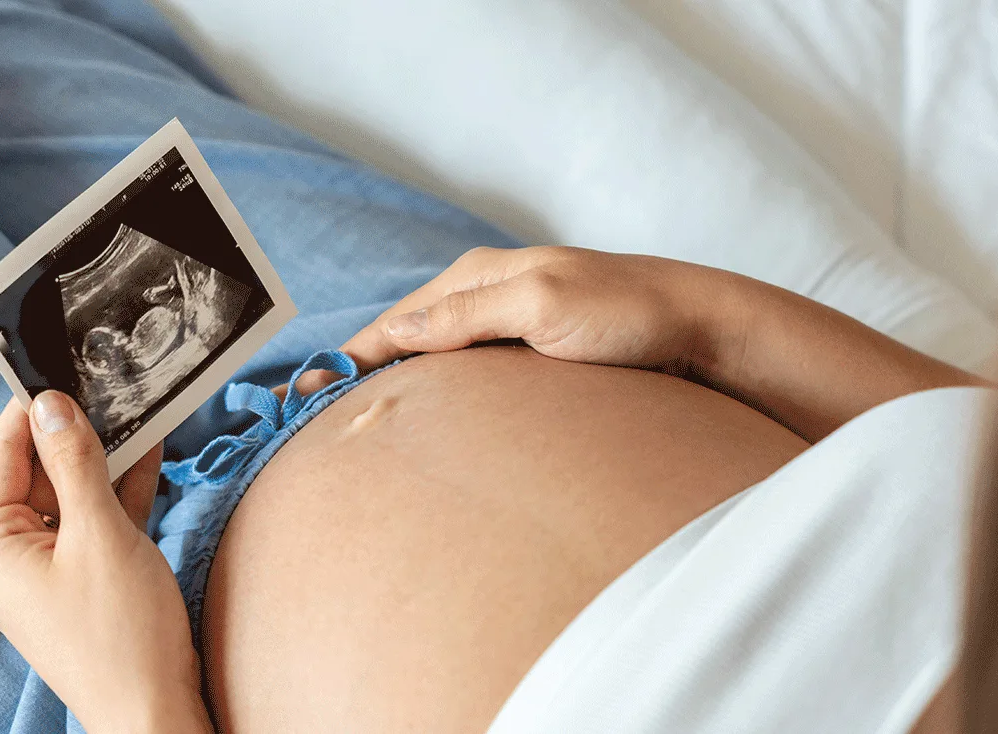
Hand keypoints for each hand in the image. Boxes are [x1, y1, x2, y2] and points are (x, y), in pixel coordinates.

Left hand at [0, 393, 211, 733]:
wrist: (155, 710)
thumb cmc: (122, 631)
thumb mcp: (100, 534)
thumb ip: (76, 464)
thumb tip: (53, 405)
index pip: (2, 452)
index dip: (32, 406)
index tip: (64, 363)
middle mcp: (9, 555)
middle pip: (37, 471)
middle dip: (77, 430)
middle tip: (114, 382)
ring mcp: (47, 569)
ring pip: (70, 494)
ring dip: (105, 458)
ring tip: (139, 409)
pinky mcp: (83, 579)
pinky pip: (93, 522)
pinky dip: (118, 492)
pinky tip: (150, 455)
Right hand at [308, 246, 730, 389]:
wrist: (699, 328)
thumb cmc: (627, 314)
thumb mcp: (542, 305)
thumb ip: (466, 314)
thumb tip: (391, 334)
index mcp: (475, 279)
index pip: (391, 326)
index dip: (344, 363)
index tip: (298, 401)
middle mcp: (483, 298)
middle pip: (403, 342)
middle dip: (359, 377)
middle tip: (313, 426)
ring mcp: (506, 327)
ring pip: (431, 360)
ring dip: (395, 388)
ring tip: (355, 429)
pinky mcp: (529, 355)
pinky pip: (464, 375)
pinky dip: (435, 395)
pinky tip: (428, 423)